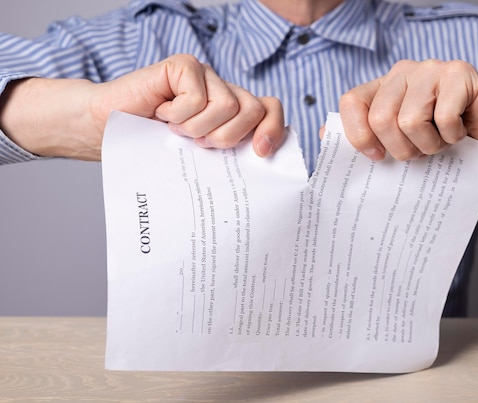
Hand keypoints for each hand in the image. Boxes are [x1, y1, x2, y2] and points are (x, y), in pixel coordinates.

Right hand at [92, 54, 283, 157]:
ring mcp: (205, 76)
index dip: (273, 128)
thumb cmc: (153, 146)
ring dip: (198, 128)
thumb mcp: (199, 157)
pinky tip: (162, 113)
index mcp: (233, 113)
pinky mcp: (184, 66)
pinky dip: (178, 115)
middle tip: (201, 144)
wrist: (108, 130)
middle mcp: (223, 91)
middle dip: (229, 137)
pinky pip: (197, 97)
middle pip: (253, 109)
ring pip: (228, 106)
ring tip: (177, 130)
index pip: (270, 109)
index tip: (260, 152)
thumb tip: (260, 164)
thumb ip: (229, 154)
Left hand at [338, 59, 477, 187]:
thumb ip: (365, 137)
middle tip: (420, 151)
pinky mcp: (460, 74)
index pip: (351, 102)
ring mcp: (432, 69)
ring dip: (429, 145)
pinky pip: (443, 117)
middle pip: (381, 118)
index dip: (358, 135)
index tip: (375, 156)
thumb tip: (324, 135)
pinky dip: (452, 136)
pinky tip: (461, 131)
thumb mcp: (399, 143)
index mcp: (383, 87)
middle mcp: (404, 72)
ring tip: (441, 141)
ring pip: (410, 120)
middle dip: (401, 149)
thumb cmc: (443, 143)